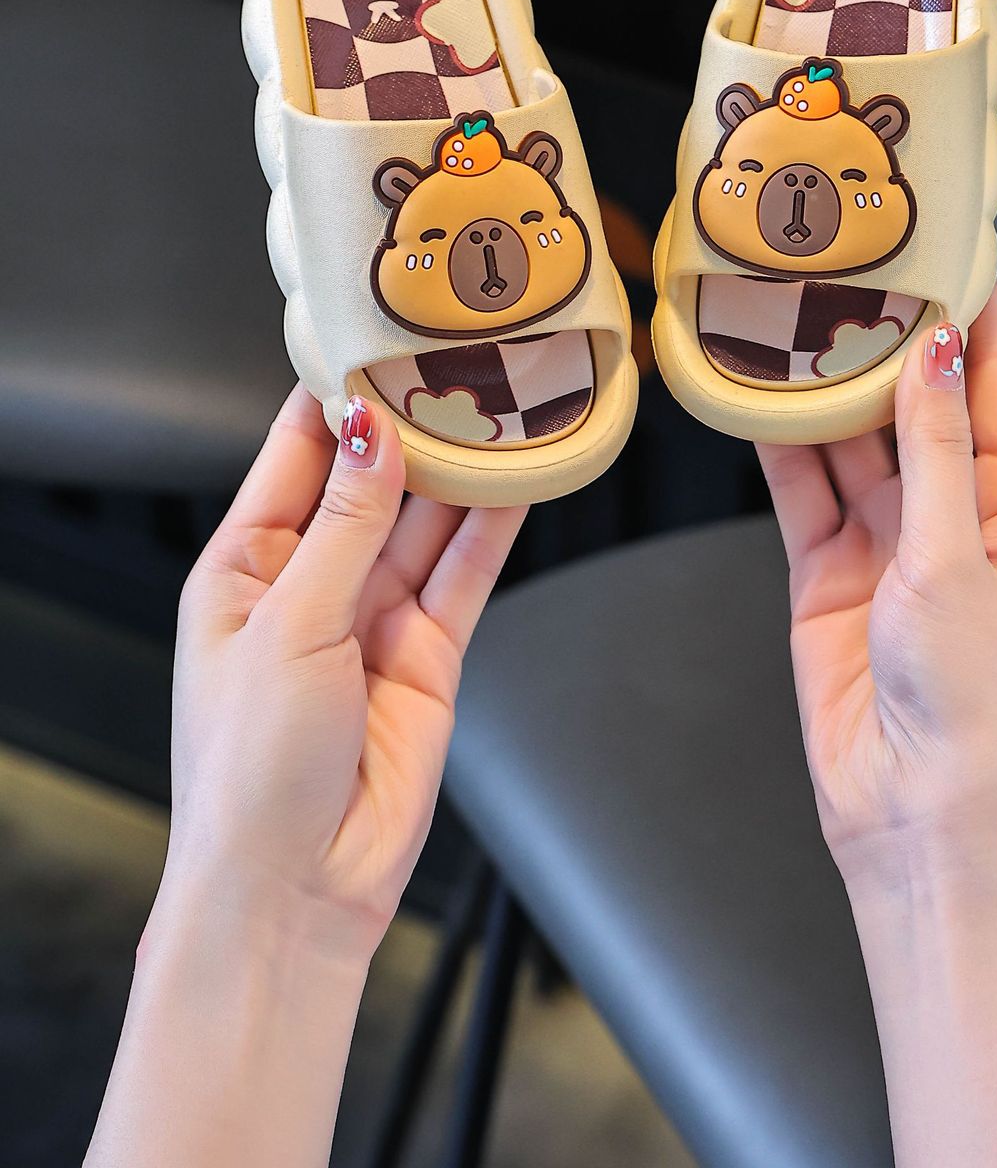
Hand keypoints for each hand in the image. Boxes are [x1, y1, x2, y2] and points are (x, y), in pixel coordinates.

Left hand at [165, 386, 524, 962]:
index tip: (382, 336)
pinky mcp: (430, 654)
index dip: (338, 395)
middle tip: (464, 357)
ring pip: (427, 520)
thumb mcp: (289, 624)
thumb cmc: (249, 771)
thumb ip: (346, 523)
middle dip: (414, 423)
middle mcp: (311, 582)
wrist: (295, 891)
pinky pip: (466, 574)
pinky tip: (522, 477)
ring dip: (463, 468)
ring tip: (508, 400)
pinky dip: (495, 526)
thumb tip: (371, 429)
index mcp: (245, 566)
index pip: (296, 453)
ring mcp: (374, 617)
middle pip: (372, 479)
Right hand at [758, 286, 996, 889]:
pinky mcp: (830, 569)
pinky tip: (754, 392)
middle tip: (836, 260)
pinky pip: (803, 487)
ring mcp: (891, 538)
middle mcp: (957, 509)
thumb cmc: (972, 700)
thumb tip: (933, 344)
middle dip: (879, 333)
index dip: (970, 306)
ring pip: (851, 435)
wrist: (914, 812)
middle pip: (914, 396)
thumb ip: (932, 445)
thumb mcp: (957, 554)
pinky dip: (778, 442)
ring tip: (785, 309)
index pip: (995, 376)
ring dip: (823, 382)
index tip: (937, 238)